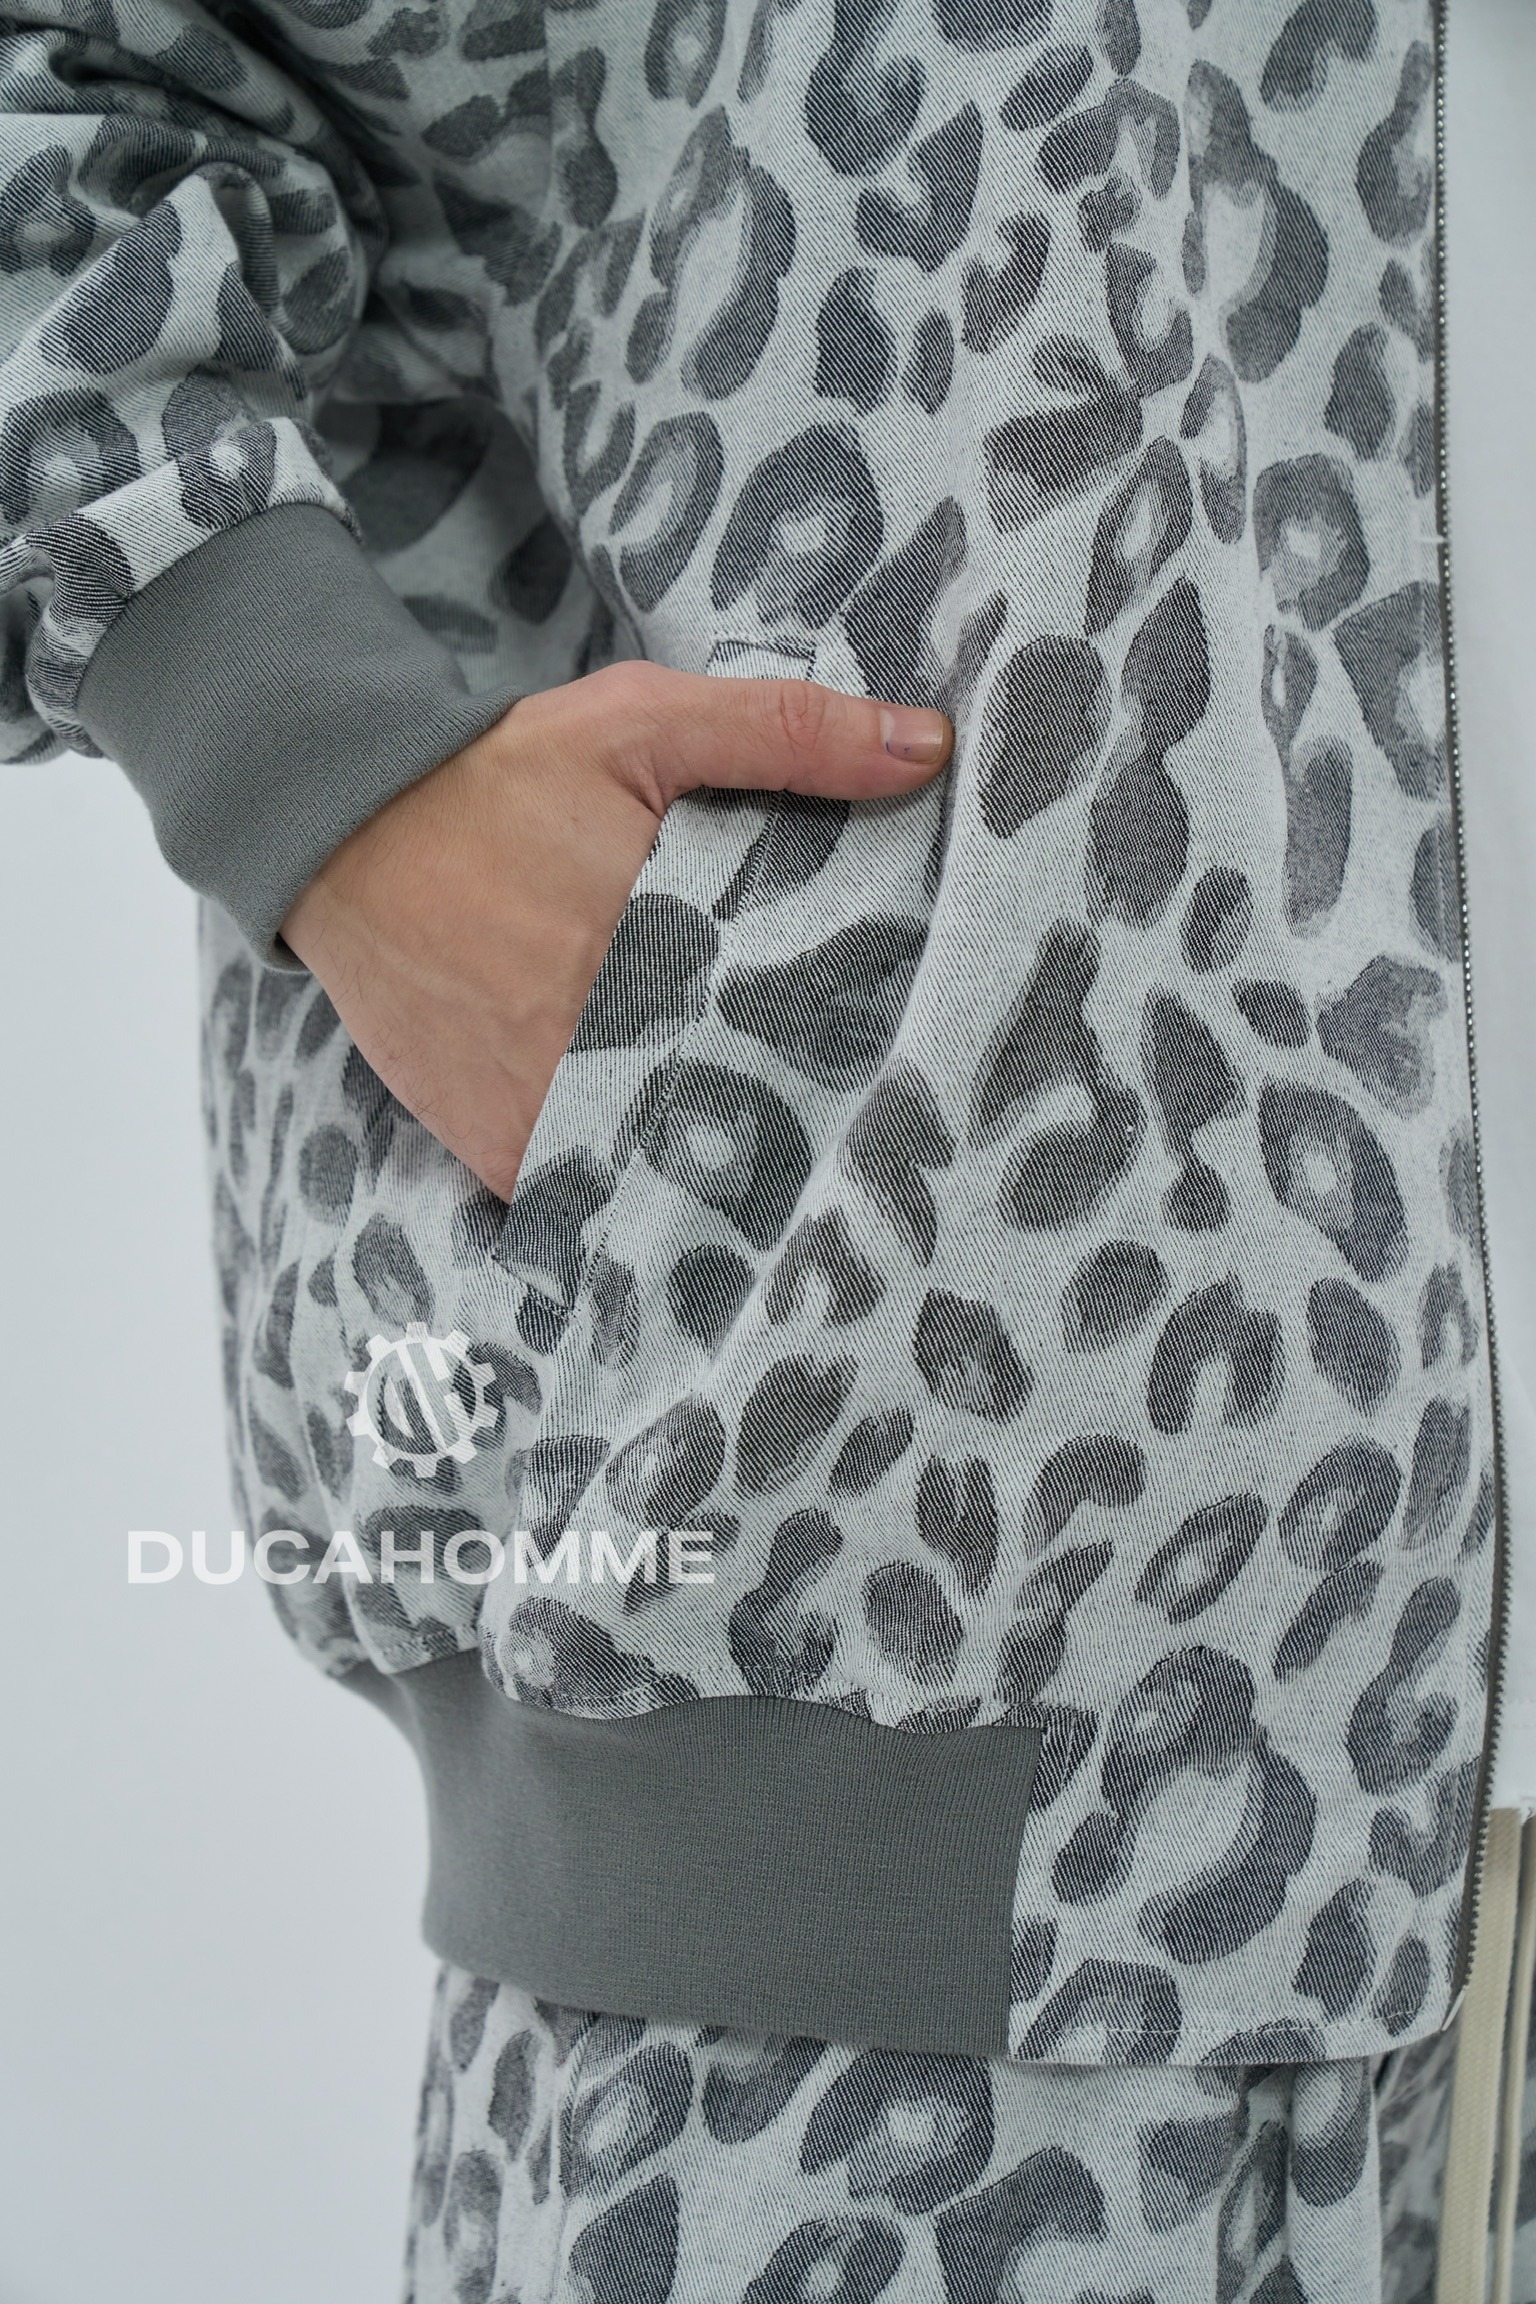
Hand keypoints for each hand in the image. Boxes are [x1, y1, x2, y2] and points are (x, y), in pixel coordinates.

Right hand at [279, 662, 953, 1199]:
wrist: (338, 828)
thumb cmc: (498, 775)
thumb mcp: (642, 723)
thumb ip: (784, 731)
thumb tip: (927, 745)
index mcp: (659, 944)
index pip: (794, 1026)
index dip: (850, 1047)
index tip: (895, 1058)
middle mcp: (600, 1043)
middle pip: (738, 1113)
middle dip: (792, 1114)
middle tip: (858, 1122)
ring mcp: (541, 1109)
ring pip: (667, 1169)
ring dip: (715, 1164)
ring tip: (779, 1161)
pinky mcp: (495, 1145)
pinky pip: (587, 1195)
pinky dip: (630, 1192)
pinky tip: (679, 1181)